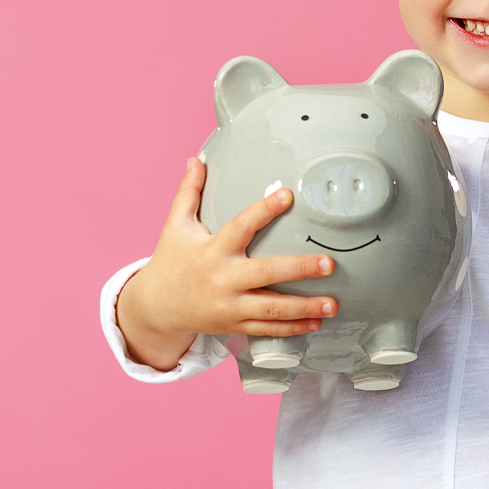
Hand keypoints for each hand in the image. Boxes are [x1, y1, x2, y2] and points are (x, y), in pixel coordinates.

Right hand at [116, 158, 336, 370]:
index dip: (264, 210)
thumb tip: (196, 160)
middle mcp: (224, 278)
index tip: (287, 195)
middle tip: (329, 264)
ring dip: (304, 308)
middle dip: (299, 269)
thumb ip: (189, 192)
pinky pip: (267, 329)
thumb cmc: (171, 260)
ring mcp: (230, 305)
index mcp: (213, 250)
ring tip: (332, 304)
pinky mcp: (235, 324)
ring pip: (272, 309)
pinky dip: (292, 328)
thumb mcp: (176, 225)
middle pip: (266, 273)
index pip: (241, 226)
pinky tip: (315, 323)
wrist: (156, 306)